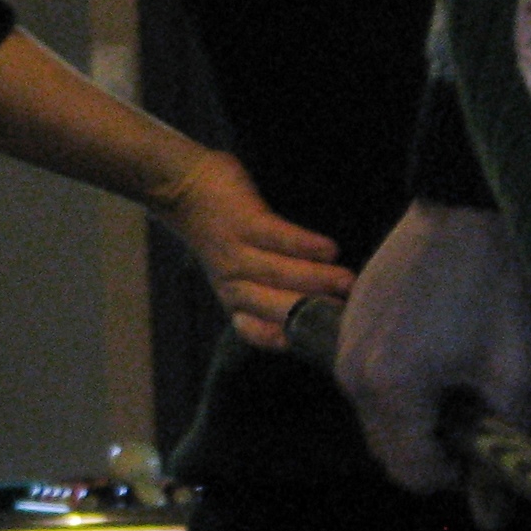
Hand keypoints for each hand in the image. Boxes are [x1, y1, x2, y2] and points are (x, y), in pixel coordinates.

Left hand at [147, 149, 352, 349]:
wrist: (182, 186)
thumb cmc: (221, 231)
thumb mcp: (234, 268)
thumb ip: (268, 287)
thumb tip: (324, 301)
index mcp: (232, 296)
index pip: (251, 328)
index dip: (275, 338)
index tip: (307, 344)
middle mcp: (231, 280)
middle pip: (270, 304)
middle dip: (309, 311)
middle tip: (346, 312)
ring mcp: (235, 250)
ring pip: (277, 271)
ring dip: (315, 278)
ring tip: (348, 281)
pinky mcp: (242, 220)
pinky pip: (275, 236)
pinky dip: (303, 245)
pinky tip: (330, 249)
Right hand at [333, 201, 530, 511]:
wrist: (466, 211)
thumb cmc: (496, 290)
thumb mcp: (515, 376)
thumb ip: (500, 452)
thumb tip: (492, 519)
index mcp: (390, 390)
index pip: (411, 474)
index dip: (454, 475)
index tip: (486, 446)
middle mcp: (352, 374)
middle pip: (388, 450)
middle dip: (433, 449)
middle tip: (479, 416)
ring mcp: (344, 345)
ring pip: (376, 418)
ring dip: (417, 418)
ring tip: (462, 379)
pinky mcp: (348, 322)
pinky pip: (368, 379)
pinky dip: (401, 386)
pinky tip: (439, 353)